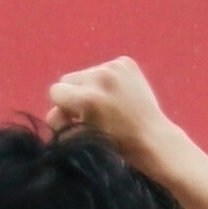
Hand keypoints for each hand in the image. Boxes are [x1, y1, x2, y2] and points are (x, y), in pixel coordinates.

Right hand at [44, 56, 172, 160]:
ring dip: (90, 87)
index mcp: (87, 97)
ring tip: (107, 104)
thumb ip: (60, 122)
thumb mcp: (81, 137)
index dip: (64, 108)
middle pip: (67, 79)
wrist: (153, 138)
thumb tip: (53, 111)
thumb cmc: (116, 146)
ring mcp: (115, 66)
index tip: (76, 119)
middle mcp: (100, 76)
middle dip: (75, 95)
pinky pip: (103, 68)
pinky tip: (119, 95)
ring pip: (85, 73)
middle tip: (91, 112)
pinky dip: (107, 81)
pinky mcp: (126, 62)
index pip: (55, 92)